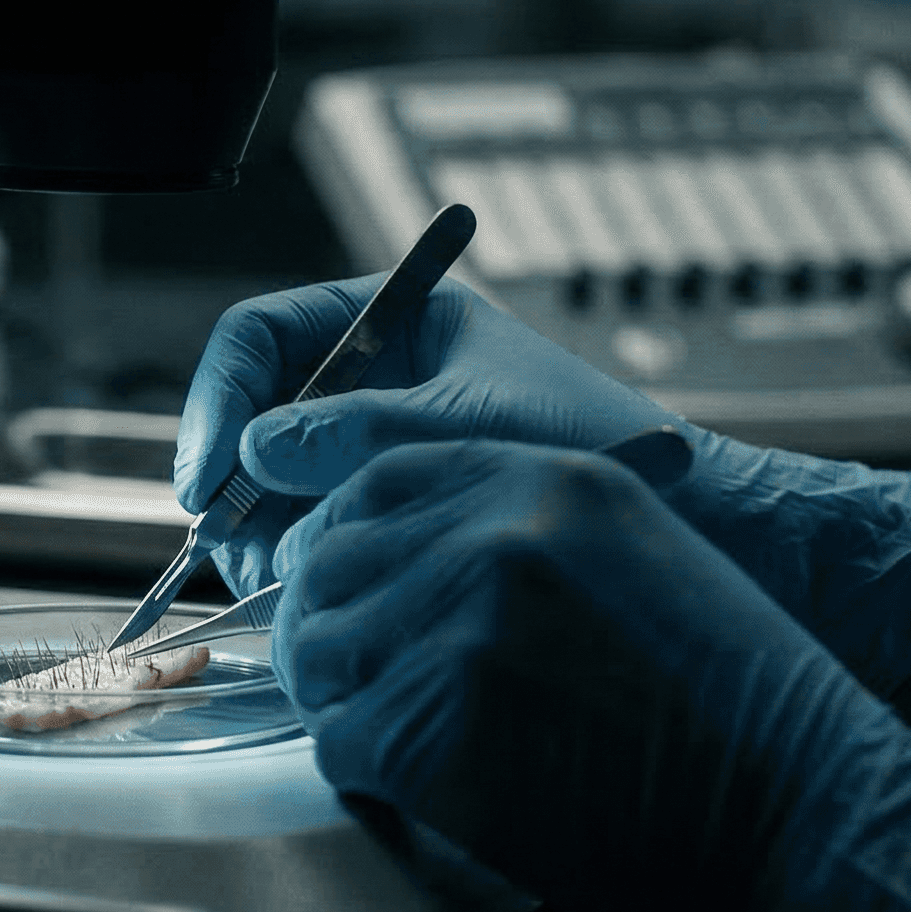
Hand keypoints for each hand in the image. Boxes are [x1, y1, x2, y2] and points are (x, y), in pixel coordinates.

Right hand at [178, 276, 910, 694]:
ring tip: (290, 576)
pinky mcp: (390, 514)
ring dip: (263, 530)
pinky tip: (320, 590)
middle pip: (253, 413)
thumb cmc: (601, 450)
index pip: (264, 334)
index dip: (221, 397)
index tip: (216, 470)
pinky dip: (298, 562)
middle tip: (235, 544)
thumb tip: (260, 450)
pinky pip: (311, 531)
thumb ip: (364, 433)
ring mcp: (377, 449)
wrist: (694, 520)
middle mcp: (376, 379)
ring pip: (272, 484)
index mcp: (396, 321)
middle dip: (235, 479)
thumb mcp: (472, 428)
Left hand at [276, 440, 910, 911]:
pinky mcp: (435, 725)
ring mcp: (460, 628)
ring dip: (345, 699)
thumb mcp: (646, 563)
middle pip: (332, 563)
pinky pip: (340, 742)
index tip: (343, 584)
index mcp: (552, 482)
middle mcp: (497, 536)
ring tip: (403, 735)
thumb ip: (531, 541)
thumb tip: (416, 565)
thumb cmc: (748, 712)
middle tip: (356, 679)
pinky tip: (431, 786)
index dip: (347, 540)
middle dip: (331, 625)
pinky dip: (369, 773)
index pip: (380, 481)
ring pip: (321, 652)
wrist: (812, 813)